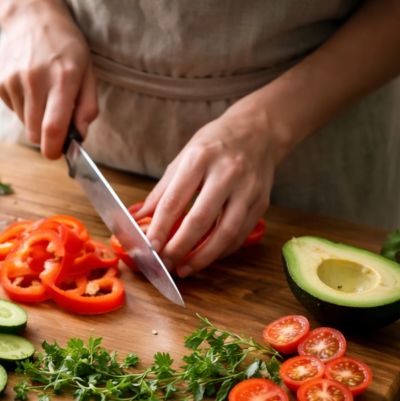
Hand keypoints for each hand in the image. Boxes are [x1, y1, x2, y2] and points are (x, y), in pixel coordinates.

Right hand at [0, 0, 98, 158]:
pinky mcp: (0, 83)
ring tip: (43, 94)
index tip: (56, 154)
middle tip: (56, 121)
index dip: (54, 149)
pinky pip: (14, 110)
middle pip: (35, 133)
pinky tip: (30, 86)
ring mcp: (14, 81)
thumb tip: (81, 136)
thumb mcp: (88, 71)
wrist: (32, 18)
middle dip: (46, 136)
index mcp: (63, 78)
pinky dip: (24, 107)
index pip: (53, 127)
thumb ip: (88, 106)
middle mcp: (35, 80)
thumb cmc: (65, 46)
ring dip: (35, 119)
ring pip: (24, 124)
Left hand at [133, 103, 286, 276]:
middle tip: (164, 265)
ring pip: (226, 233)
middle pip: (200, 219)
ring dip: (203, 257)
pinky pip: (240, 235)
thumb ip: (162, 191)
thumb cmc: (215, 144)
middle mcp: (227, 172)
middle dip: (179, 248)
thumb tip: (137, 218)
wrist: (258, 131)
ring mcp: (248, 189)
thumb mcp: (184, 158)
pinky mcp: (262, 202)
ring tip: (185, 269)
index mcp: (200, 158)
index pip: (175, 200)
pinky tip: (206, 258)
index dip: (161, 227)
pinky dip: (222, 251)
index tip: (150, 248)